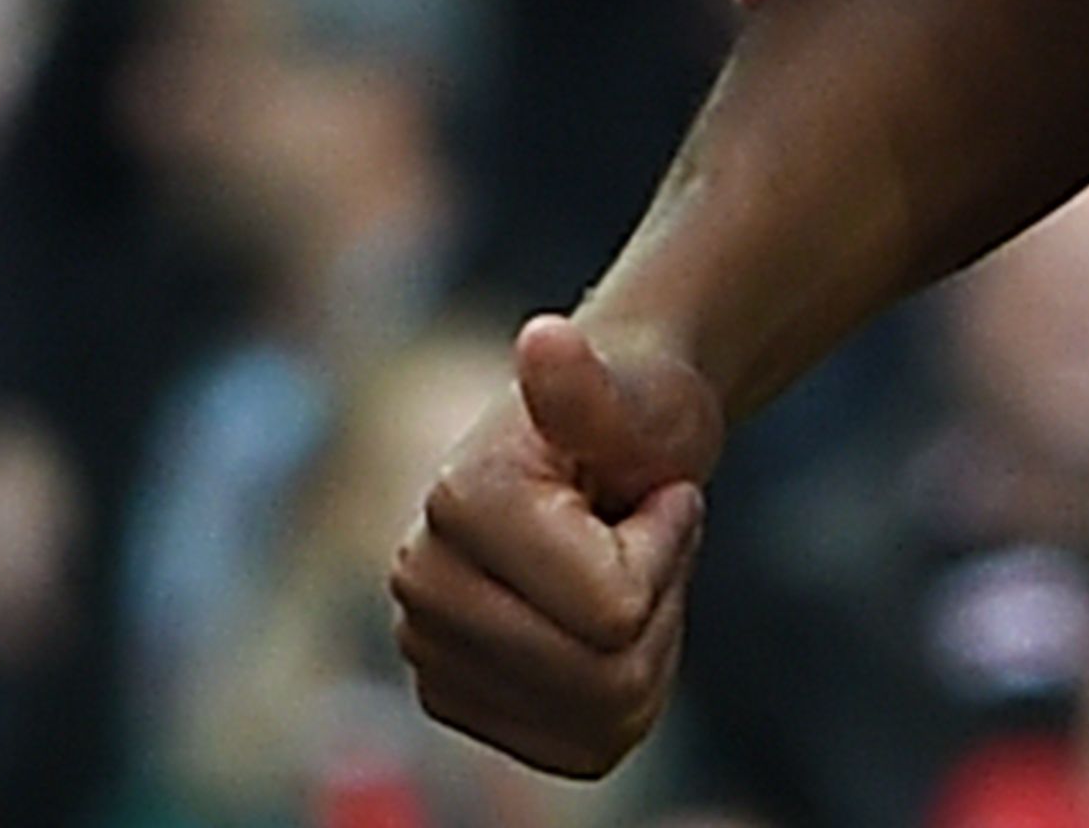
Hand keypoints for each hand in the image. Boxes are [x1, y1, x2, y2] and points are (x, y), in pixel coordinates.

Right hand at [388, 313, 722, 779]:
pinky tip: (600, 625)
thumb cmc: (634, 409)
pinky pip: (584, 747)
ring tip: (621, 573)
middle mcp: (422, 583)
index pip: (616, 608)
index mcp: (459, 503)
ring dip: (645, 647)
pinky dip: (619, 695)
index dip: (666, 544)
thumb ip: (591, 388)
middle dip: (658, 601)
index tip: (652, 490)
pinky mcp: (456, 699)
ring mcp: (429, 649)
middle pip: (607, 678)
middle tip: (641, 533)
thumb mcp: (641, 395)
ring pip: (602, 719)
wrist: (610, 441)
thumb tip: (544, 340)